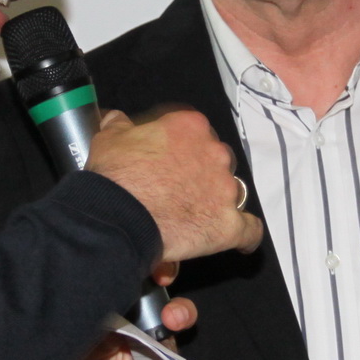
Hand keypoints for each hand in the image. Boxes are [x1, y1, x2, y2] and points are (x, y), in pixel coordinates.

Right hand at [86, 108, 262, 262]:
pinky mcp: (229, 224)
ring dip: (218, 199)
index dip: (180, 146)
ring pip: (232, 191)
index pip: (194, 131)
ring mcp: (226, 189)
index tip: (166, 159)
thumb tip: (117, 119)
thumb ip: (120, 125)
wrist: (119, 215)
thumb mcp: (110, 139)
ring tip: (196, 215)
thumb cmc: (115, 175)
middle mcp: (215, 153)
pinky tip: (238, 241)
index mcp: (190, 126)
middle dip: (202, 172)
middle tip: (177, 189)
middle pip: (217, 159)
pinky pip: (249, 230)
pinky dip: (244, 235)